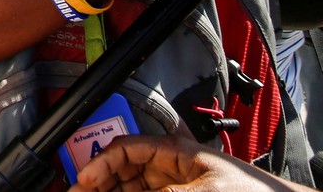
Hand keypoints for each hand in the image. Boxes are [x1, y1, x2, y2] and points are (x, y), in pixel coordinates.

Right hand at [71, 134, 310, 190]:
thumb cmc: (253, 191)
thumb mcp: (202, 191)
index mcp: (172, 149)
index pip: (125, 148)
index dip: (100, 164)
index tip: (84, 182)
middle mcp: (168, 165)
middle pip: (121, 169)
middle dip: (98, 182)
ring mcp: (173, 185)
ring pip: (129, 186)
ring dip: (109, 191)